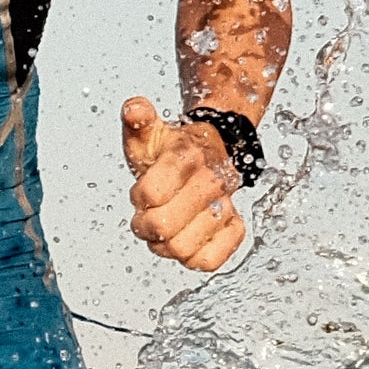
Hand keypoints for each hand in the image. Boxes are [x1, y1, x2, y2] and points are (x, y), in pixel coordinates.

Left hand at [119, 98, 245, 271]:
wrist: (210, 152)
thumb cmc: (174, 149)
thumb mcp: (150, 132)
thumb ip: (138, 120)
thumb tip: (134, 108)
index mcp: (187, 156)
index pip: (150, 194)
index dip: (138, 198)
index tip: (141, 192)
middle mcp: (212, 181)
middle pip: (164, 226)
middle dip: (145, 225)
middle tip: (146, 217)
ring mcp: (226, 206)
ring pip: (184, 248)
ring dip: (164, 245)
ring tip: (164, 231)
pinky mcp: (234, 229)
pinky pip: (211, 260)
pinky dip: (192, 258)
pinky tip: (185, 241)